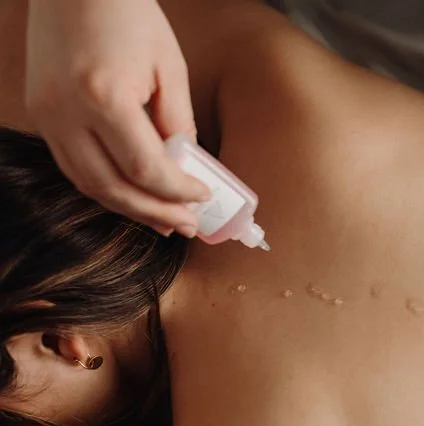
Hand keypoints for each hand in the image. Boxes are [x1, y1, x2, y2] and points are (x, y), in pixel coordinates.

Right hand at [25, 0, 209, 236]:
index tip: (203, 197)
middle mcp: (66, 111)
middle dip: (154, 212)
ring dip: (129, 207)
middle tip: (186, 225)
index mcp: (104, 97)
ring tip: (164, 220)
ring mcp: (46, 114)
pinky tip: (134, 194)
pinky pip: (72, 164)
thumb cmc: (127, 15)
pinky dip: (105, 185)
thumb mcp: (169, 67)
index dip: (177, 191)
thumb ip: (178, 122)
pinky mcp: (38, 112)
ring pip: (87, 183)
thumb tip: (187, 169)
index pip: (146, 169)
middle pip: (113, 187)